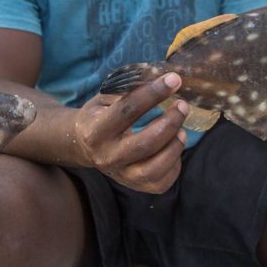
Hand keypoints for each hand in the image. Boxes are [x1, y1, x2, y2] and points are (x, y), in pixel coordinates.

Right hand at [74, 73, 187, 193]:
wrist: (84, 145)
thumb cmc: (99, 116)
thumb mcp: (105, 98)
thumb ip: (128, 91)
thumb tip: (162, 80)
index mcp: (95, 131)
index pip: (128, 110)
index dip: (153, 93)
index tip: (174, 80)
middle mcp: (107, 156)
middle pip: (146, 143)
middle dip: (170, 122)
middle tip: (183, 105)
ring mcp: (121, 175)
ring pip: (155, 168)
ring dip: (175, 145)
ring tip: (182, 130)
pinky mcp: (135, 187)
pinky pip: (161, 182)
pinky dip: (175, 164)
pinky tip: (174, 147)